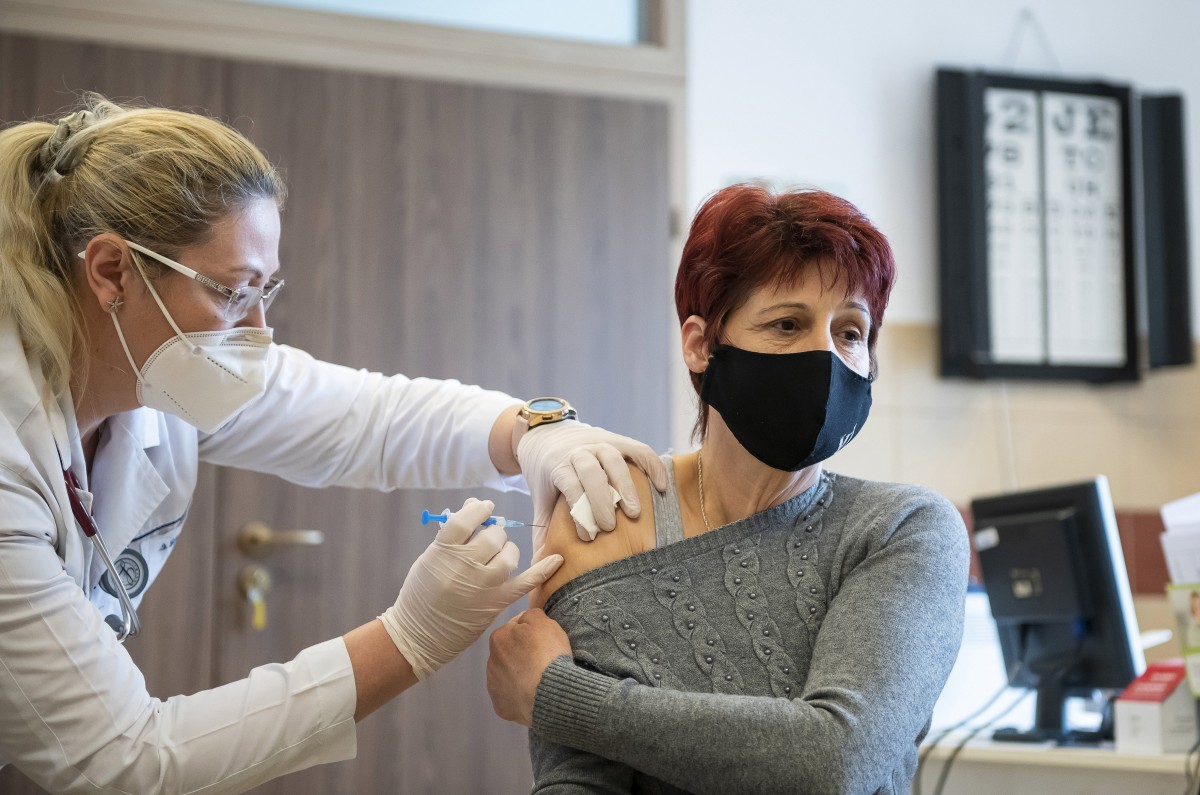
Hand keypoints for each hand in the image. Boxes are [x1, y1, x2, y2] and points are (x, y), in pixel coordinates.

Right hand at [379, 498, 562, 679]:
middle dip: (492, 534)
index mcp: (443, 551)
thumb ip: (453, 535)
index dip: (479, 509)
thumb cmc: (422, 592)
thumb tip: (475, 506)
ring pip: (509, 554)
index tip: (484, 508)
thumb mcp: (429, 558)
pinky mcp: (496, 602)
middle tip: (486, 541)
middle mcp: (465, 565)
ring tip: (497, 557)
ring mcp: (483, 584)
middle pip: (492, 535)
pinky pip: (525, 582)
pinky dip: (542, 570)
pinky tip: (557, 559)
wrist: (419, 634)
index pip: (466, 519)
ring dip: (506, 550)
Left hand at [487, 608, 571, 726]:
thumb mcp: (545, 622)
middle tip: (543, 661)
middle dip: (522, 655)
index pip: (514, 629)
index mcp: (498, 639)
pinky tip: (534, 695)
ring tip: (540, 680)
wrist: (550, 692)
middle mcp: (491, 662)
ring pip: (507, 677)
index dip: (531, 633)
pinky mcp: (501, 707)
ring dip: (519, 676)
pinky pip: (510, 698)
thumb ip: (531, 614)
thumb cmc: (547, 653)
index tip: (543, 641)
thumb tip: (525, 618)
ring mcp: (494, 687)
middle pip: (509, 654)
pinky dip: (520, 696)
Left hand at [516, 421, 666, 544]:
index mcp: (557, 465)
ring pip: (614, 459)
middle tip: (610, 527)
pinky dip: (652, 465)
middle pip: (591, 472)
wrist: (547, 435)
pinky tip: (661, 486)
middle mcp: (579, 451)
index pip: (570, 486)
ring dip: (626, 486)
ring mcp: (599, 442)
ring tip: (634, 513)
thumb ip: (544, 526)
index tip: (588, 537)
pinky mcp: (617, 439)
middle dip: (602, 500)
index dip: (579, 511)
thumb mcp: (540, 497)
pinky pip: (638, 449)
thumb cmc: (547, 474)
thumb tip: (542, 561)